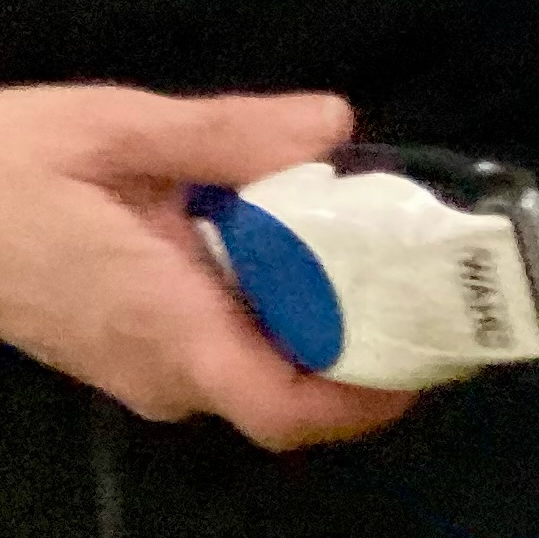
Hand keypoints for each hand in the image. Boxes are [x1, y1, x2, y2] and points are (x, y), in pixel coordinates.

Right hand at [0, 85, 419, 450]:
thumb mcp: (113, 129)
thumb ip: (226, 134)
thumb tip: (332, 126)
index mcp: (163, 327)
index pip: (282, 411)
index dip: (366, 399)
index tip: (426, 349)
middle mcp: (160, 372)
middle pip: (289, 399)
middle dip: (363, 354)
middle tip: (418, 285)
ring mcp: (141, 373)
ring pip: (259, 379)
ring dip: (319, 334)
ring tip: (370, 261)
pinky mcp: (130, 357)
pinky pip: (224, 357)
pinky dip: (271, 321)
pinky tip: (289, 257)